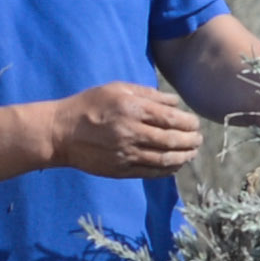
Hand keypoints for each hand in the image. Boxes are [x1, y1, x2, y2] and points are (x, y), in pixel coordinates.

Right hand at [47, 82, 204, 178]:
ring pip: (165, 159)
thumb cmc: (89, 105)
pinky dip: (167, 170)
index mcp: (132, 109)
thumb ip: (148, 94)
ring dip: (183, 157)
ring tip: (191, 153)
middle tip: (198, 139)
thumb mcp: (117, 88)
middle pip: (172, 140)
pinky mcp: (120, 169)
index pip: (171, 118)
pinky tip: (175, 165)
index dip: (189, 123)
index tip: (195, 124)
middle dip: (191, 141)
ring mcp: (126, 153)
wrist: (61, 132)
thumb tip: (175, 102)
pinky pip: (151, 172)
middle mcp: (131, 132)